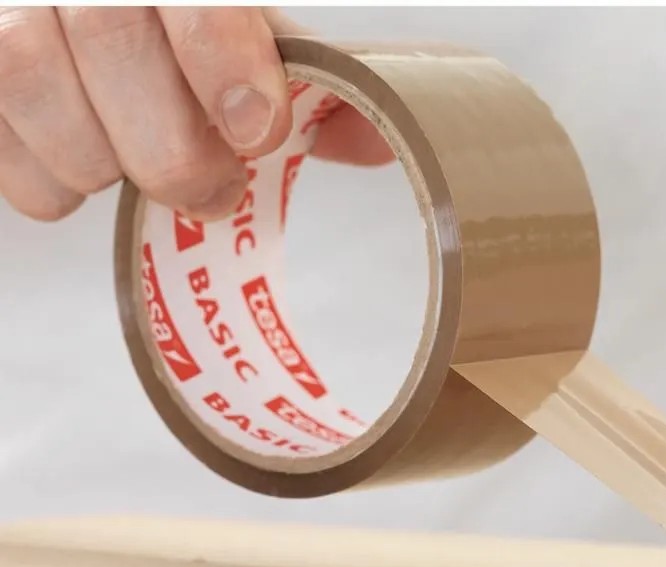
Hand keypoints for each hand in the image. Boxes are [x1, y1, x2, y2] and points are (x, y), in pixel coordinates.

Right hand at [0, 6, 388, 222]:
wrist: (108, 15)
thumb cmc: (192, 30)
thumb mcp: (259, 28)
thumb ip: (318, 78)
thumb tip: (369, 140)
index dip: (221, 56)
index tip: (257, 129)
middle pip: (107, 32)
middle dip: (172, 144)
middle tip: (213, 187)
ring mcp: (8, 1)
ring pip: (28, 75)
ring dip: (98, 159)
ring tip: (140, 172)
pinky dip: (40, 176)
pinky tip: (83, 171)